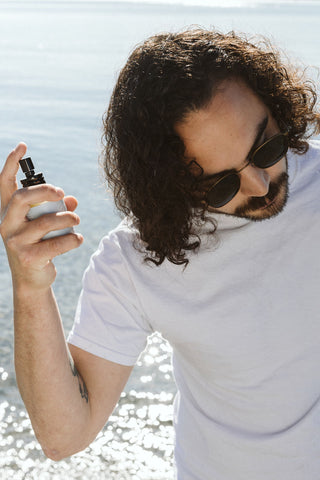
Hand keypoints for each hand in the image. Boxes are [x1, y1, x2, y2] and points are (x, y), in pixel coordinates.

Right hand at [0, 143, 82, 290]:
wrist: (32, 279)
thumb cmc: (39, 244)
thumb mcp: (45, 224)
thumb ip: (57, 209)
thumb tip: (72, 201)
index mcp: (8, 212)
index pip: (4, 184)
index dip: (11, 163)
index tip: (22, 146)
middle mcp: (6, 225)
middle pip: (22, 198)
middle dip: (44, 191)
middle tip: (61, 193)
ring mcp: (16, 242)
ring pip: (46, 222)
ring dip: (68, 218)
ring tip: (77, 220)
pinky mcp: (29, 257)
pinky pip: (56, 243)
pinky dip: (72, 239)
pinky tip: (78, 239)